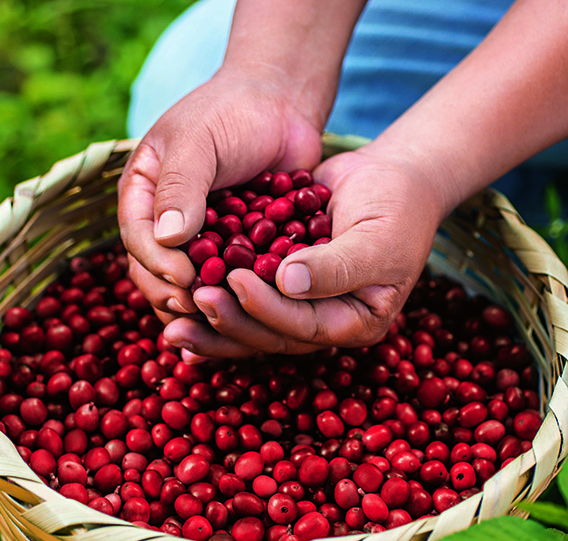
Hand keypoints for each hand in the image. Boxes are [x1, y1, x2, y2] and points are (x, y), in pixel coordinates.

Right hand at [118, 67, 325, 330]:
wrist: (281, 104)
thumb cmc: (232, 112)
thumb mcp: (199, 141)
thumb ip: (181, 186)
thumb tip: (167, 238)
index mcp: (142, 192)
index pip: (136, 236)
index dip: (155, 263)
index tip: (183, 279)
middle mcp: (164, 220)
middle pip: (155, 270)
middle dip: (174, 292)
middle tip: (201, 306)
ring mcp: (198, 239)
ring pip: (187, 284)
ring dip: (201, 304)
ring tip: (219, 318)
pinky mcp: (232, 250)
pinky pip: (224, 282)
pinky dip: (231, 299)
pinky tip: (246, 316)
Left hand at [162, 144, 451, 356]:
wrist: (393, 177)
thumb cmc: (397, 205)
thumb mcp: (376, 237)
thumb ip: (336, 266)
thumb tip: (287, 283)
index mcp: (356, 322)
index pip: (303, 326)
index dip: (265, 308)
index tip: (232, 281)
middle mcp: (326, 324)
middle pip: (271, 335)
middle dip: (229, 322)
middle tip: (189, 301)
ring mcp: (302, 308)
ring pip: (251, 325)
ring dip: (212, 324)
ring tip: (171, 321)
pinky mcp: (280, 286)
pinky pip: (244, 301)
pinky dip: (216, 302)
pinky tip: (179, 306)